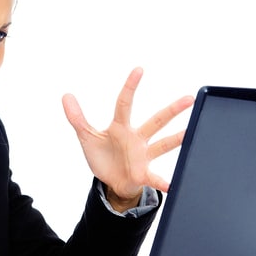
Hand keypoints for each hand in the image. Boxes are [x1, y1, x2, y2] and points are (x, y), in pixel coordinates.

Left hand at [62, 67, 193, 207]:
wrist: (111, 182)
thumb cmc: (103, 157)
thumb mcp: (87, 137)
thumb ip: (77, 118)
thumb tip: (66, 96)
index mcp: (121, 127)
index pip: (125, 103)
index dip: (130, 87)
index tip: (139, 70)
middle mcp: (136, 138)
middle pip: (155, 121)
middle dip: (171, 110)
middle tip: (189, 99)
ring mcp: (142, 155)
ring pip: (163, 144)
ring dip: (177, 139)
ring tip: (190, 132)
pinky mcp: (143, 173)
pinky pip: (154, 177)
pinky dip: (162, 182)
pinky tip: (171, 185)